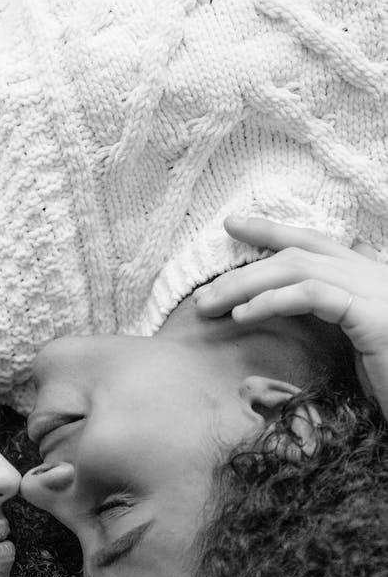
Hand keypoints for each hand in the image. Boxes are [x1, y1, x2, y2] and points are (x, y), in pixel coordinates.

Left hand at [194, 216, 387, 418]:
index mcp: (369, 280)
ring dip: (247, 285)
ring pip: (299, 268)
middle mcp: (375, 276)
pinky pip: (314, 294)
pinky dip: (274, 300)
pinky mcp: (374, 315)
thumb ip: (330, 325)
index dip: (273, 230)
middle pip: (300, 252)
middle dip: (246, 265)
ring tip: (211, 307)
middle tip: (204, 293)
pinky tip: (245, 315)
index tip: (233, 224)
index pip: (315, 245)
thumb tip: (286, 319)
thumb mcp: (354, 352)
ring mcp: (376, 291)